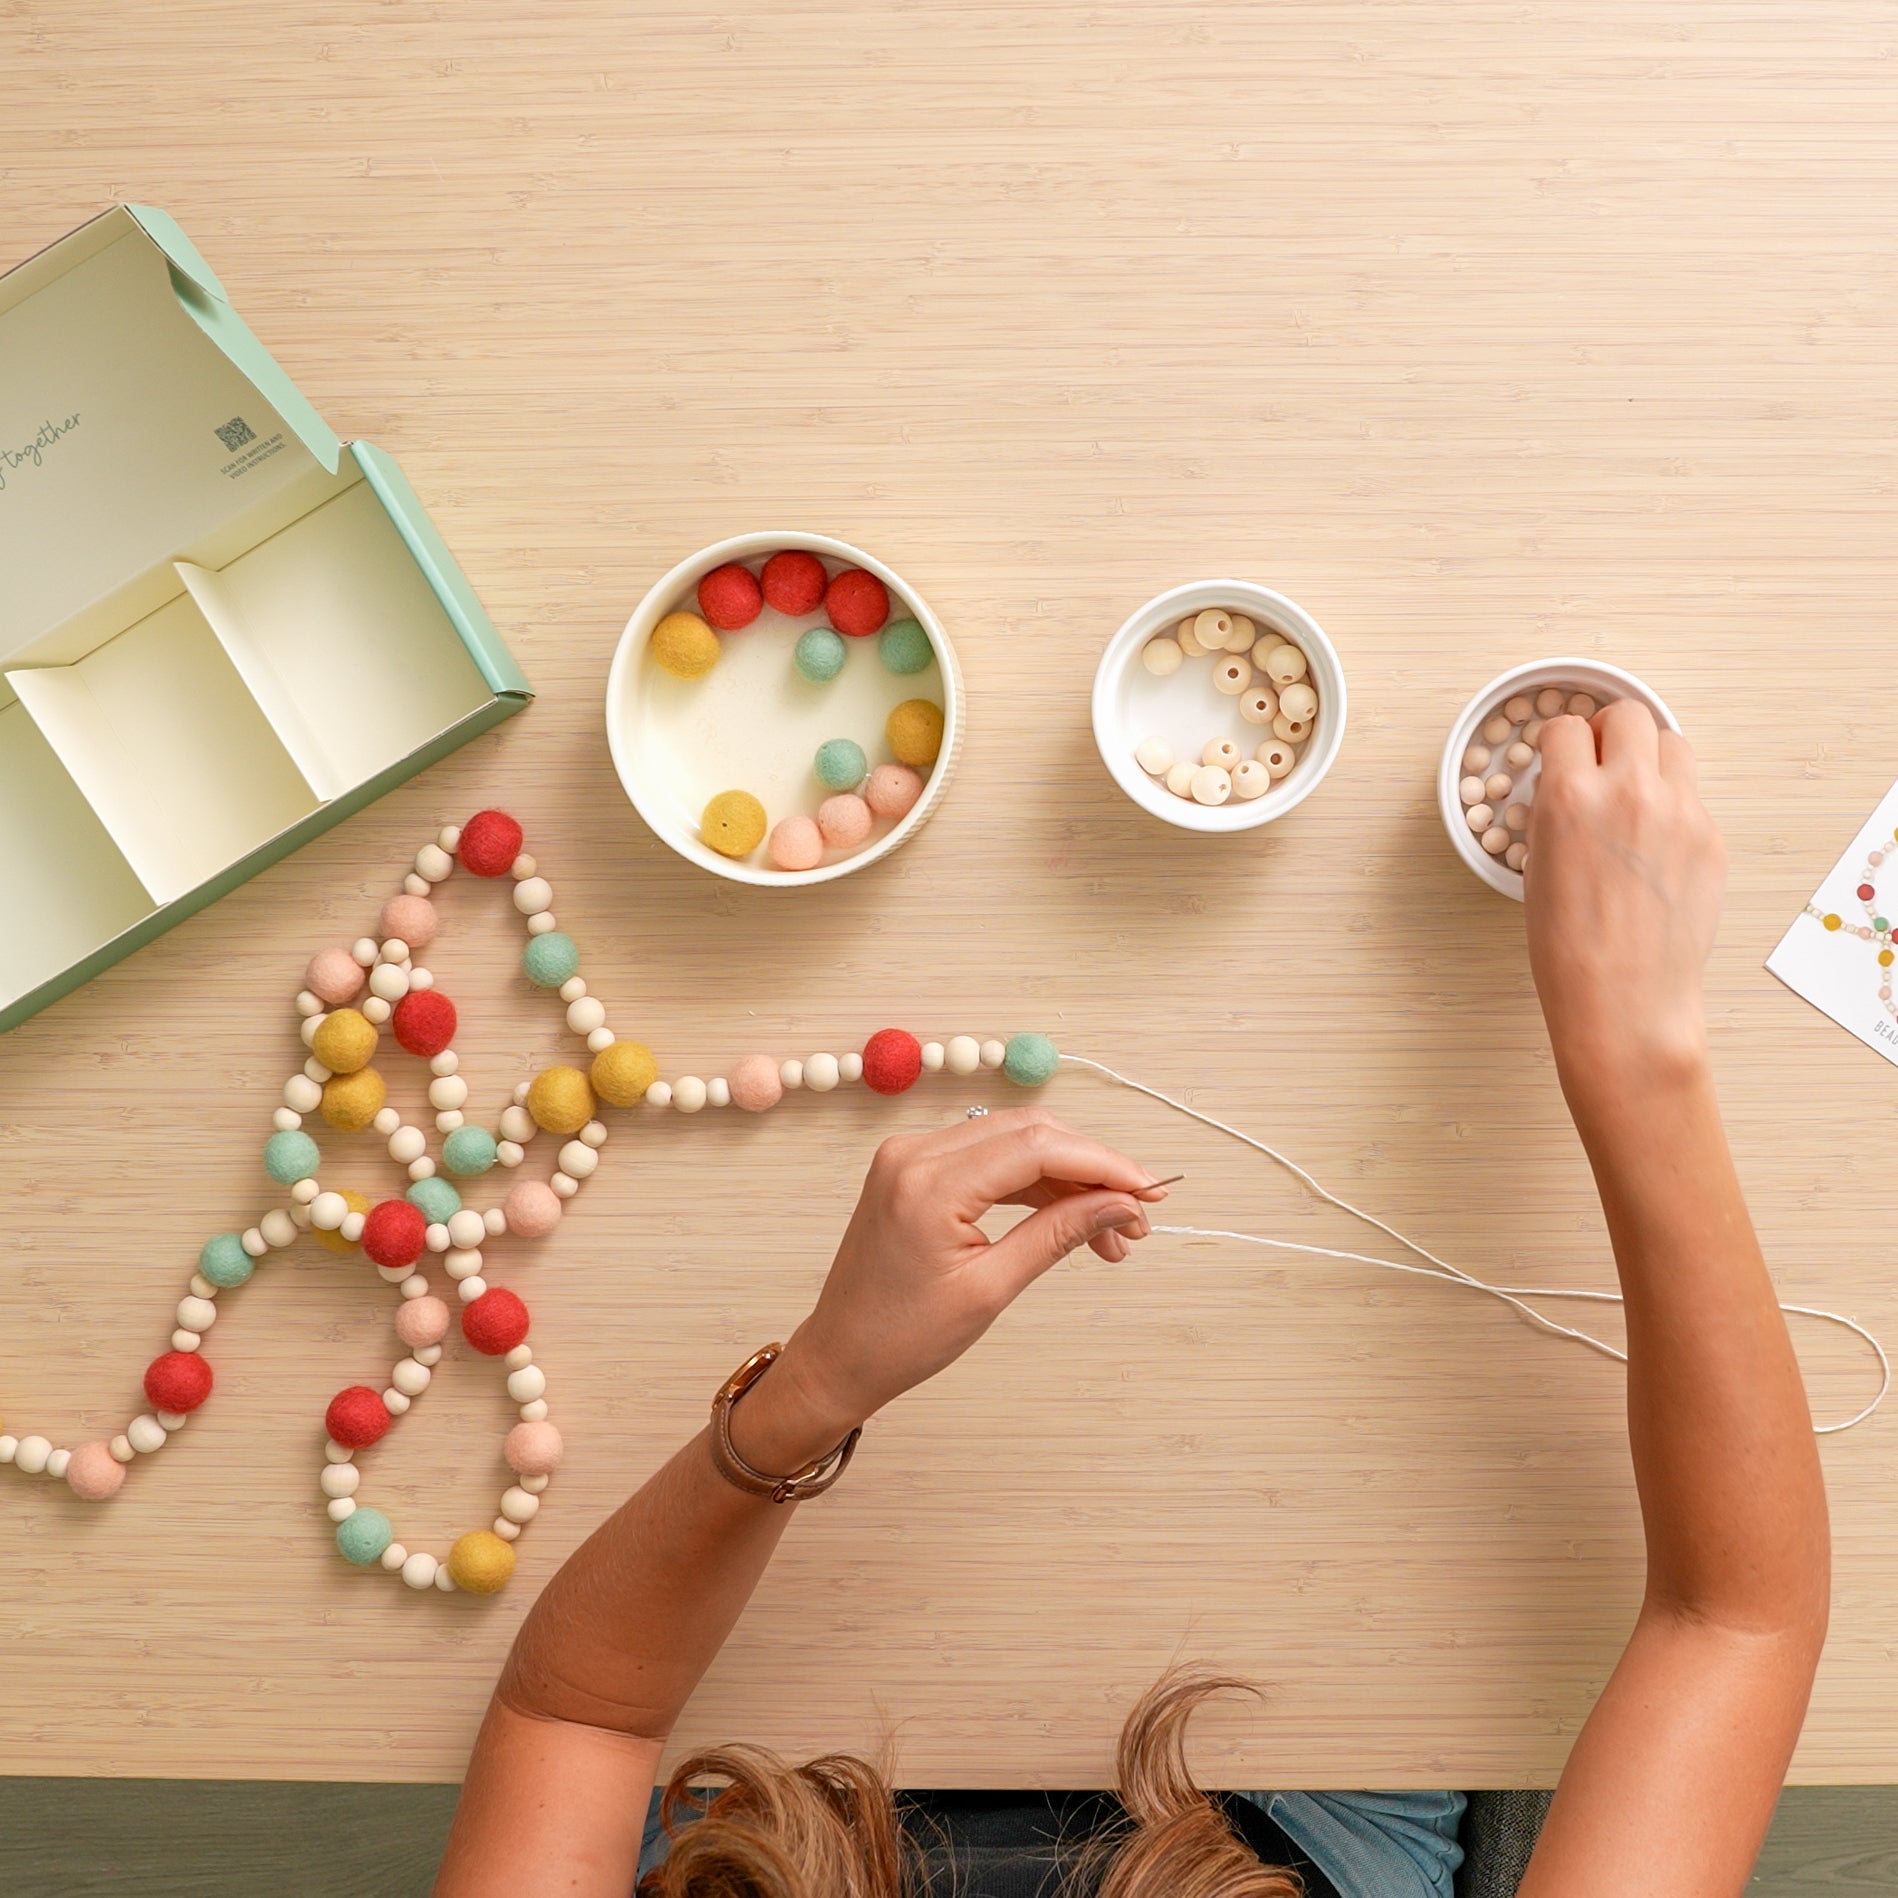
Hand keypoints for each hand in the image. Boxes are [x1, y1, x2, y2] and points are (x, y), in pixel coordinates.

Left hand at [767, 1109, 1166, 1441]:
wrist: (839, 1356)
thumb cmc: (902, 1337)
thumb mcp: (991, 1289)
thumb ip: (1059, 1235)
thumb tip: (1121, 1206)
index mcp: (929, 1184)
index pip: (1037, 1147)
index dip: (1103, 1164)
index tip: (1150, 1192)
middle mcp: (915, 1153)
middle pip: (1030, 1132)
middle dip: (1092, 1170)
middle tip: (1137, 1217)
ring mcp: (910, 1155)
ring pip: (1013, 1140)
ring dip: (1068, 1178)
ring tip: (1112, 1233)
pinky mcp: (913, 1167)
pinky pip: (988, 1156)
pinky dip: (1033, 1181)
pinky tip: (1070, 1216)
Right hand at [1525, 700, 1724, 1108]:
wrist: (1623, 998)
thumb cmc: (1569, 950)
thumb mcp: (1537, 866)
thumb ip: (1556, 811)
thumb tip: (1569, 786)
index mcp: (1569, 798)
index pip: (1565, 727)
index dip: (1559, 744)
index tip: (1561, 757)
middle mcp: (1628, 793)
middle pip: (1627, 716)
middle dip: (1608, 733)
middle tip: (1601, 760)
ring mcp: (1679, 813)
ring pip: (1671, 743)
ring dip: (1649, 757)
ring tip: (1635, 794)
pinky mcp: (1711, 838)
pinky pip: (1693, 795)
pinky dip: (1673, 805)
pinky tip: (1656, 845)